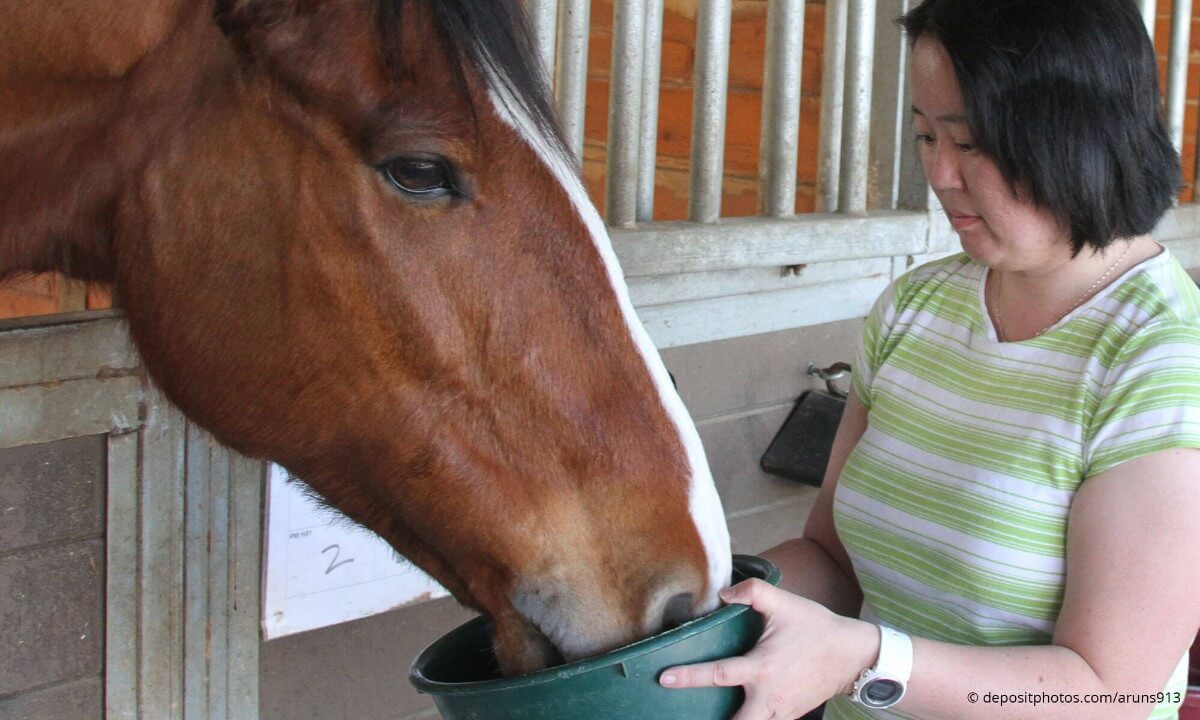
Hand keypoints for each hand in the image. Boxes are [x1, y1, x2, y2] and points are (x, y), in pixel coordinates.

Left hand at [658, 579, 878, 719]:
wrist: (853, 656)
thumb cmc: (817, 628)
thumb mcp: (785, 603)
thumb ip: (752, 592)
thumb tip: (722, 594)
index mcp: (762, 668)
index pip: (717, 675)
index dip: (688, 677)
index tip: (664, 679)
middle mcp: (768, 696)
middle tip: (685, 712)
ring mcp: (780, 711)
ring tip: (707, 712)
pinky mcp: (789, 717)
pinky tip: (737, 710)